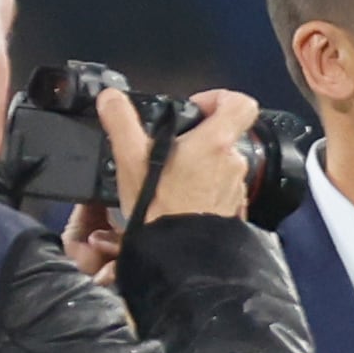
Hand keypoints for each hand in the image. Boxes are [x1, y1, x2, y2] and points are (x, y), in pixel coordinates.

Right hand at [104, 85, 253, 225]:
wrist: (177, 255)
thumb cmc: (159, 208)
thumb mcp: (130, 158)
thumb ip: (121, 121)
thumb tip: (112, 99)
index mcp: (215, 143)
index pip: (241, 103)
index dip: (220, 98)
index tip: (197, 108)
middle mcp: (233, 163)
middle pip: (226, 135)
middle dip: (199, 138)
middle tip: (173, 148)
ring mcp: (236, 188)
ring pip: (222, 164)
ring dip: (201, 166)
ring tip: (172, 177)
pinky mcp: (232, 209)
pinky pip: (221, 190)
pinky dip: (204, 189)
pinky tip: (181, 198)